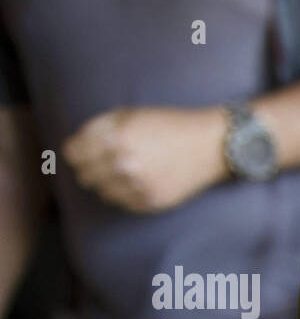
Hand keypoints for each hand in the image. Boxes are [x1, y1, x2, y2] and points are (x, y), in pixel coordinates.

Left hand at [62, 106, 229, 213]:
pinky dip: (126, 194)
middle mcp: (123, 165)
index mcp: (114, 139)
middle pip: (84, 176)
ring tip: (127, 171)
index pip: (72, 155)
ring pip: (102, 193)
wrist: (209, 145)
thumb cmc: (168, 125)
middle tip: (109, 160)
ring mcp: (138, 186)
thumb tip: (74, 147)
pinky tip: (141, 181)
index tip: (86, 150)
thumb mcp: (128, 114)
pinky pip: (123, 204)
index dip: (78, 150)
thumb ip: (96, 128)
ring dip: (109, 183)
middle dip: (92, 167)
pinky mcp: (151, 202)